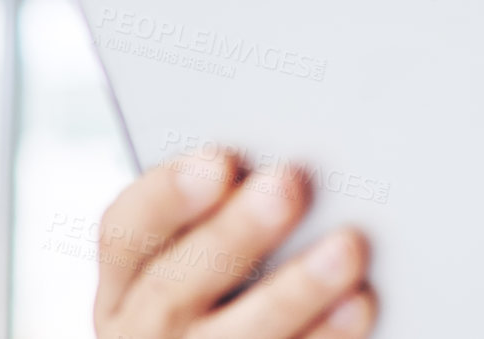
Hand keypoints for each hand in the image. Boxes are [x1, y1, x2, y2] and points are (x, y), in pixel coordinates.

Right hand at [93, 151, 375, 338]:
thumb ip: (224, 210)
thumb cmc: (221, 283)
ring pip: (234, 336)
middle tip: (288, 185)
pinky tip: (357, 304)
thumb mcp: (195, 252)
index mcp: (126, 281)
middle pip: (175, 284)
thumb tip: (284, 164)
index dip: (168, 196)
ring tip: (345, 248)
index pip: (126, 233)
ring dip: (293, 291)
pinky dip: (323, 334)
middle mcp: (144, 329)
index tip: (219, 161)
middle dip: (233, 234)